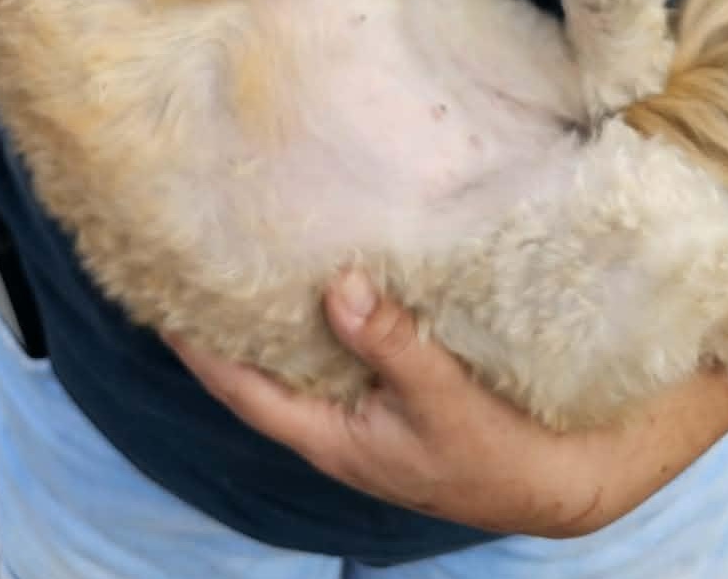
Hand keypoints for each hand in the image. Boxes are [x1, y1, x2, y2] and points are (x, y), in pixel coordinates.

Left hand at [169, 275, 727, 540]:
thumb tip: (338, 288)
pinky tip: (321, 269)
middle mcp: (335, 422)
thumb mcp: (445, 403)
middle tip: (195, 255)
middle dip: (228, 319)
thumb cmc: (500, 456)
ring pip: (300, 354)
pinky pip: (340, 346)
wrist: (567, 480)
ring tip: (245, 248)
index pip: (242, 387)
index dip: (199, 348)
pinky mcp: (392, 391)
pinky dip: (322, 311)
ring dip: (274, 310)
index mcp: (331, 435)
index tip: (161, 299)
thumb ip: (393, 346)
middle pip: (262, 366)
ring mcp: (362, 408)